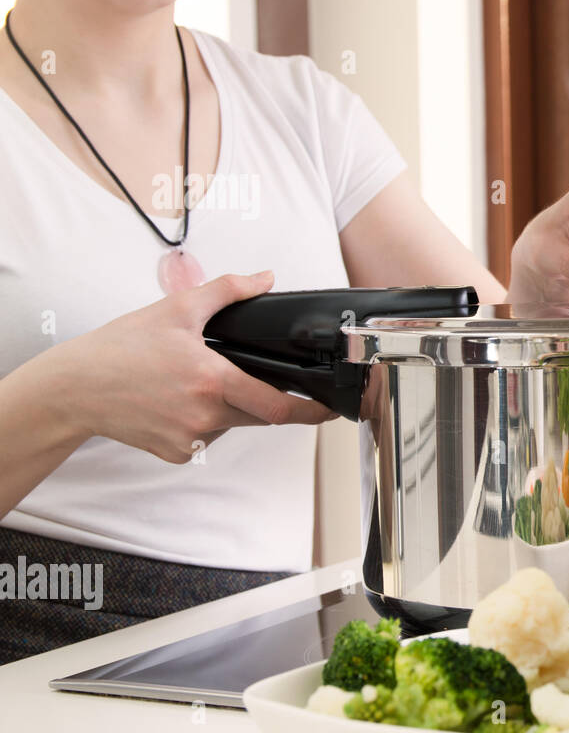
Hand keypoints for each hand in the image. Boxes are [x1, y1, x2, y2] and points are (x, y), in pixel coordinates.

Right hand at [47, 271, 337, 463]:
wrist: (74, 388)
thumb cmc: (120, 349)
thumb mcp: (176, 309)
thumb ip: (227, 291)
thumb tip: (264, 278)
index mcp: (212, 381)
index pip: (278, 407)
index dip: (310, 410)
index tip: (329, 409)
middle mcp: (204, 416)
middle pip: (260, 415)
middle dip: (266, 399)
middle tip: (255, 379)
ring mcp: (190, 440)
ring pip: (233, 425)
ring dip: (232, 407)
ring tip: (197, 381)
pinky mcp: (175, 453)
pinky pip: (206, 438)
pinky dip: (205, 420)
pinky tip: (179, 401)